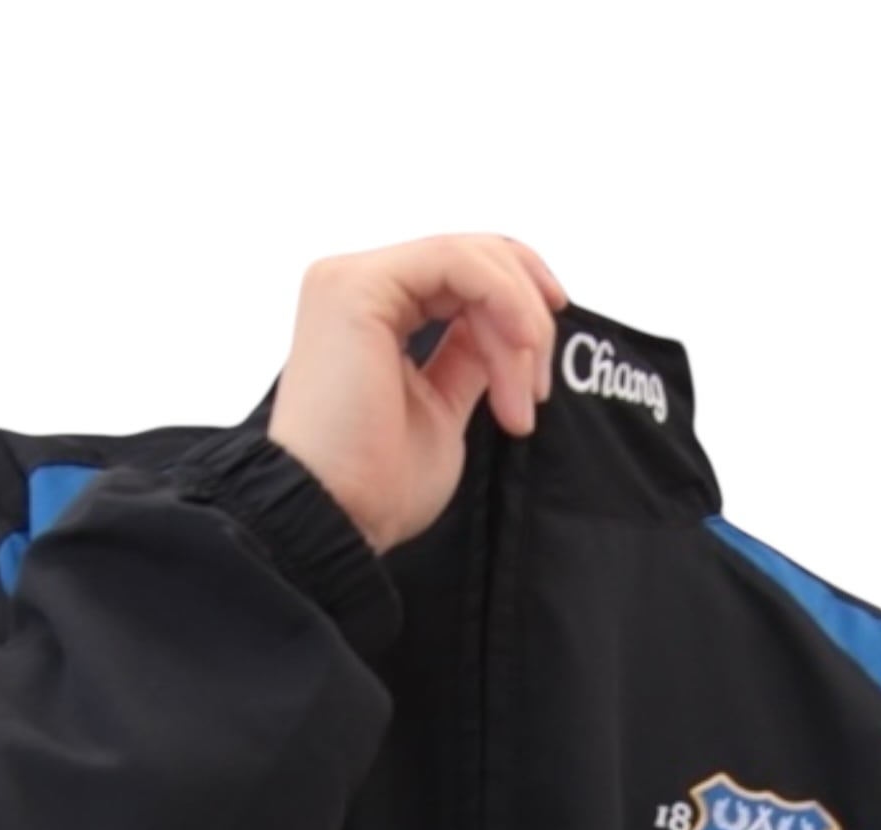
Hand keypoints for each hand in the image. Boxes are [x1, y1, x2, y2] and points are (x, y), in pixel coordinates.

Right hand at [265, 231, 568, 556]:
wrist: (338, 518)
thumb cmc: (375, 484)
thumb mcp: (443, 408)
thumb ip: (468, 360)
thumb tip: (509, 334)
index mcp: (372, 316)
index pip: (459, 277)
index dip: (519, 307)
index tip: (542, 370)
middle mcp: (357, 289)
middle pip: (471, 261)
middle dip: (526, 319)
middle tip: (538, 388)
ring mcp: (353, 282)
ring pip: (470, 259)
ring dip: (518, 321)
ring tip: (523, 393)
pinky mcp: (359, 286)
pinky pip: (456, 261)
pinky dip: (503, 299)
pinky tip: (519, 345)